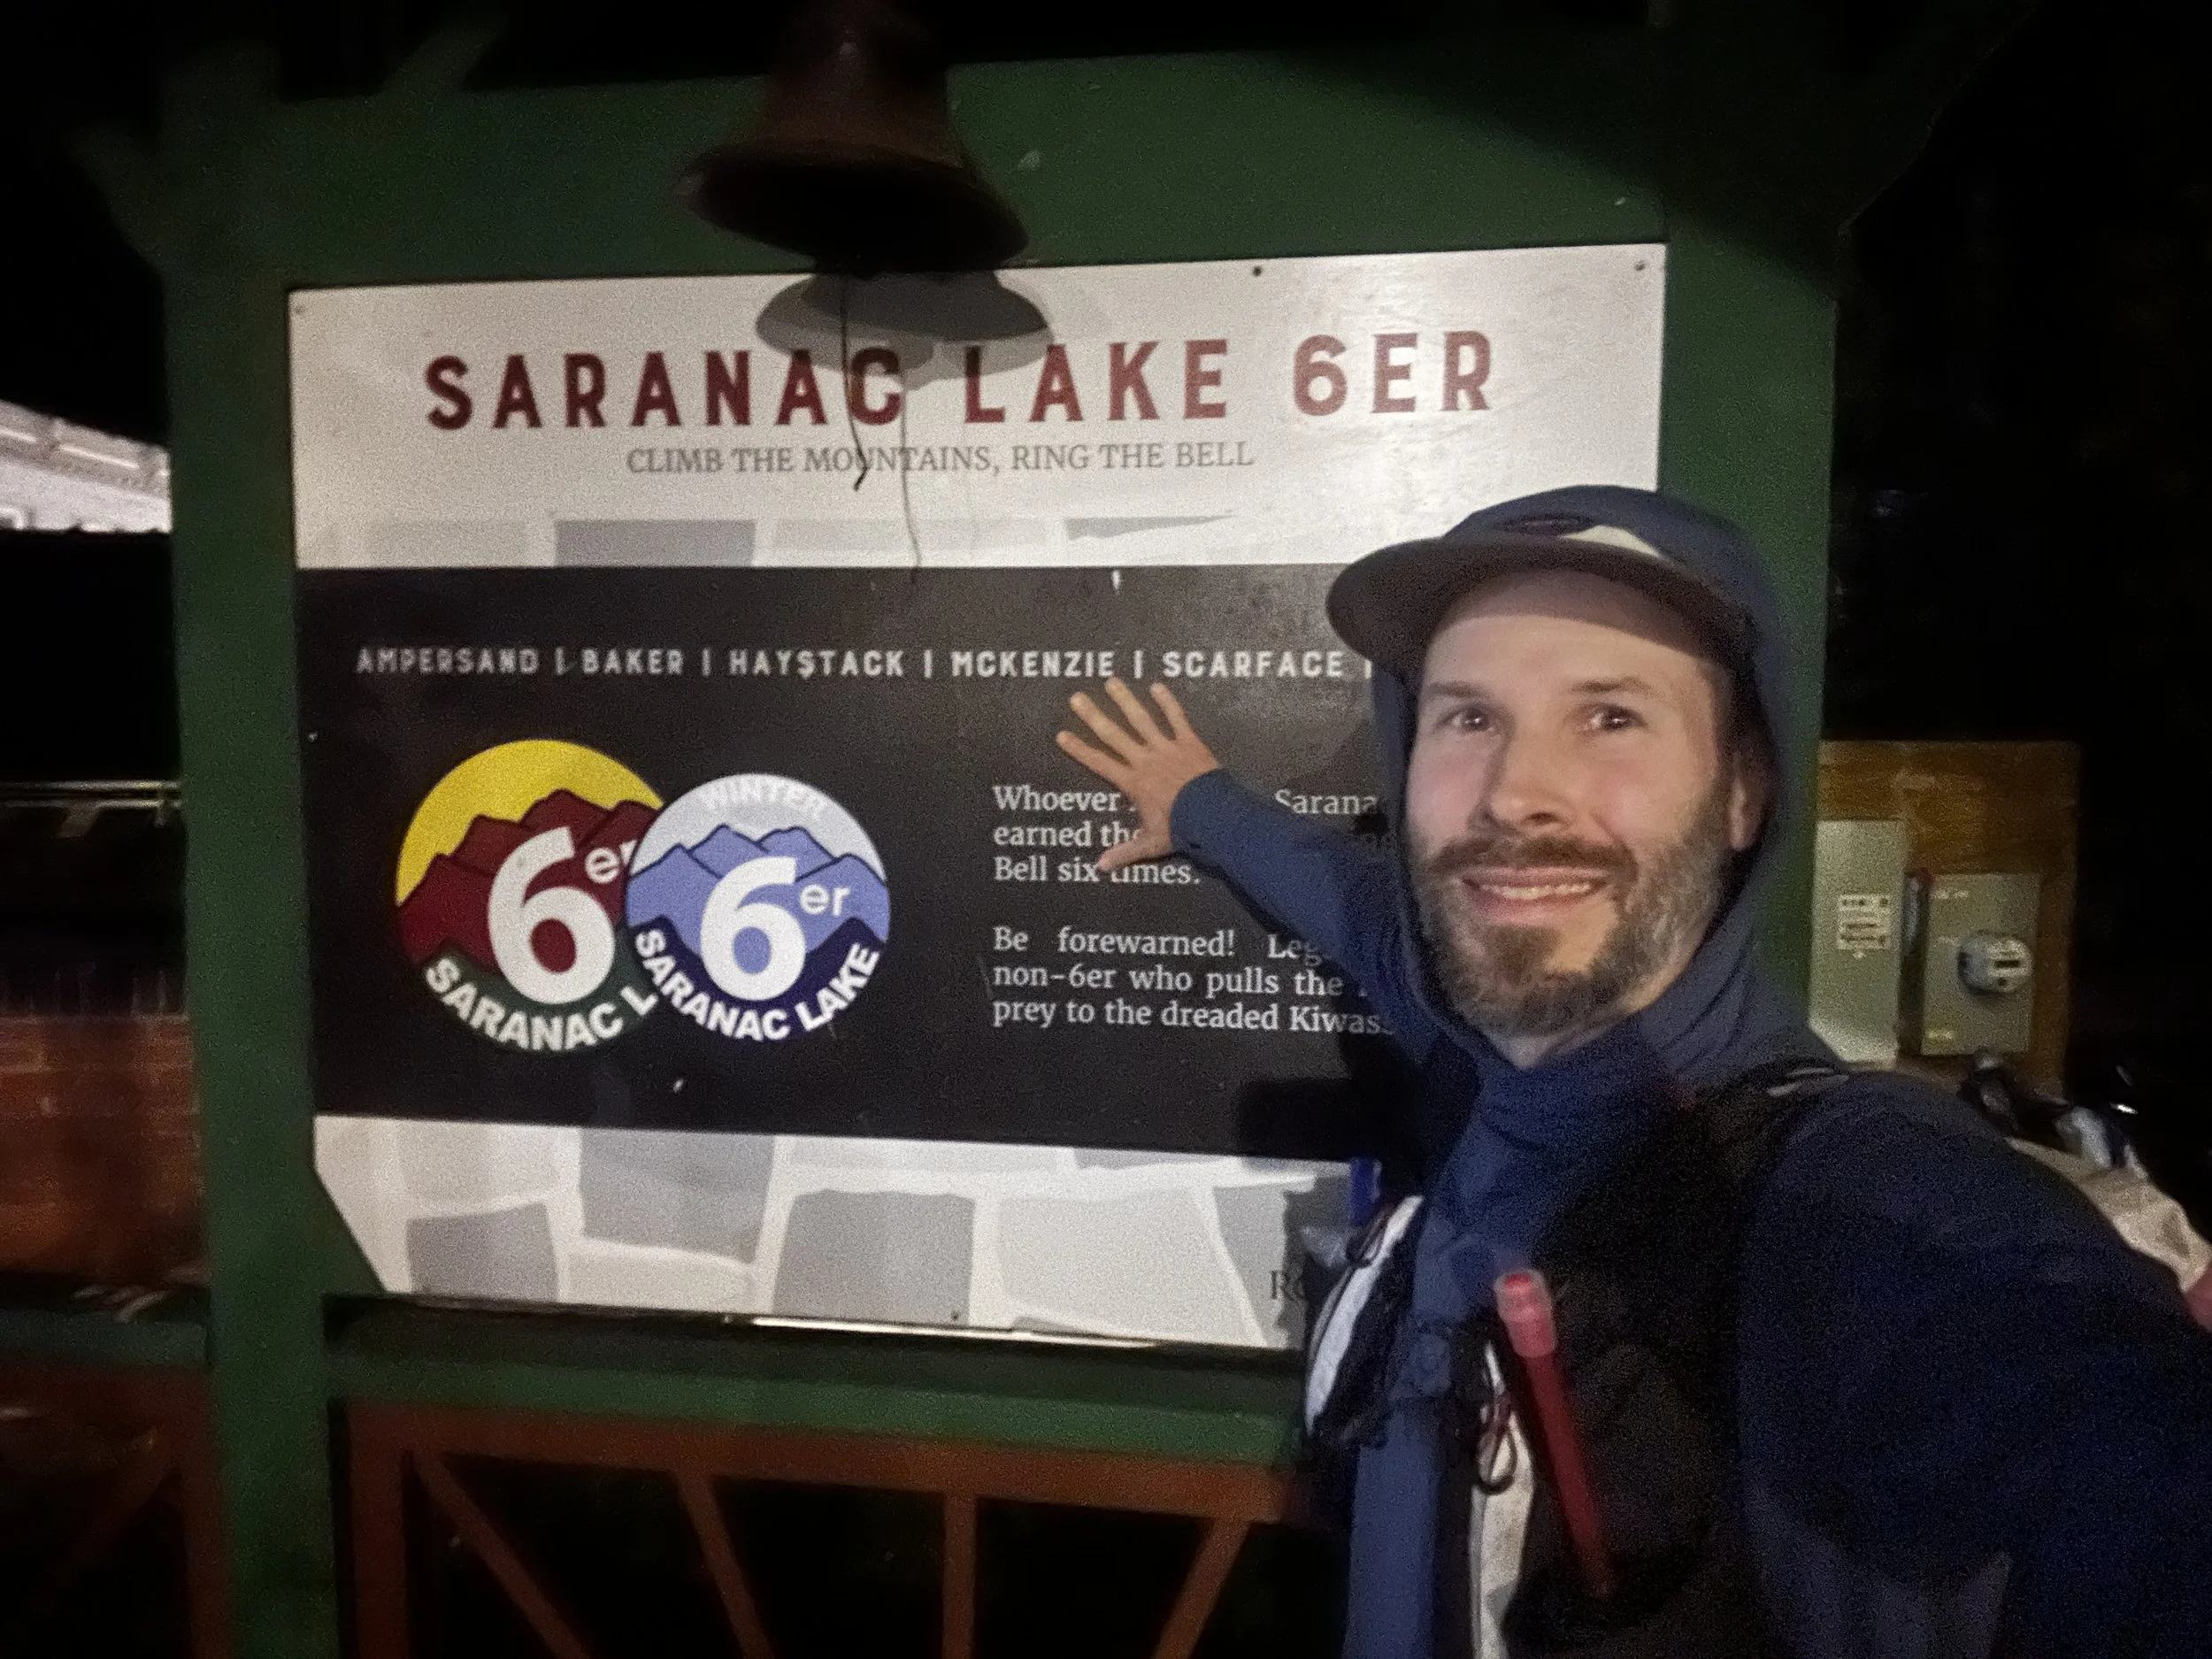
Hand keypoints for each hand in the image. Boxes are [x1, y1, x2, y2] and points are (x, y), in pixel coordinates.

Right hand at [1056, 679, 1220, 870]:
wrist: (1214, 816)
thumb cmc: (1182, 829)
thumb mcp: (1150, 843)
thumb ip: (1124, 852)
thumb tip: (1100, 867)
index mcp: (1133, 783)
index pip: (1099, 763)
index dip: (1079, 749)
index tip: (1062, 734)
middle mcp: (1145, 760)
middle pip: (1114, 735)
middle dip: (1094, 716)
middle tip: (1077, 697)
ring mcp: (1167, 748)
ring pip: (1141, 720)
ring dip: (1125, 700)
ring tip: (1111, 682)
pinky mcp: (1188, 742)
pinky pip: (1176, 718)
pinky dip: (1167, 702)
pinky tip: (1157, 685)